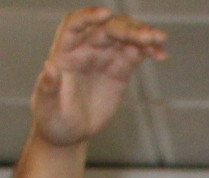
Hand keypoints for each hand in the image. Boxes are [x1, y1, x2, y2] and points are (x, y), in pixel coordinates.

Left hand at [29, 8, 165, 147]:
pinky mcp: (118, 68)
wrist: (69, 132)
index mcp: (65, 52)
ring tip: (160, 40)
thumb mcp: (47, 108)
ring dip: (142, 35)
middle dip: (128, 29)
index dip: (89, 16)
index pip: (75, 25)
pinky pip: (135, 53)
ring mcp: (103, 56)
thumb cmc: (53, 119)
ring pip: (124, 37)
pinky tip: (161, 54)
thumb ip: (47, 87)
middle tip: (148, 36)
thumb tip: (49, 67)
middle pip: (107, 29)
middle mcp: (85, 49)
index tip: (106, 14)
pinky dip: (149, 50)